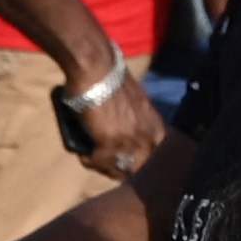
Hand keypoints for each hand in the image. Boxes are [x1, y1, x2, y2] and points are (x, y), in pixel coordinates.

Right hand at [72, 66, 163, 182]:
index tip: (122, 163)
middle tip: (104, 166)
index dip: (135, 163)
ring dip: (102, 166)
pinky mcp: (110, 143)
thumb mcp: (134, 104)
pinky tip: (82, 154)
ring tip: (90, 158)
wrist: (98, 69)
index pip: (152, 158)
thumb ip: (134, 122)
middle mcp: (149, 137)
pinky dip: (88, 160)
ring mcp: (130, 142)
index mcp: (157, 127)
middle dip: (120, 170)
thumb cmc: (112, 79)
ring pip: (118, 168)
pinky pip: (98, 161)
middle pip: (137, 168)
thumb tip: (122, 132)